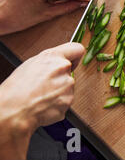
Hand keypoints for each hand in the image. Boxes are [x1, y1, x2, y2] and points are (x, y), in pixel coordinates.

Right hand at [0, 42, 84, 159]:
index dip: (75, 56)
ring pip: (67, 89)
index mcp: (54, 57)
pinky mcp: (68, 103)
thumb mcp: (31, 64)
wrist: (13, 110)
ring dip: (58, 93)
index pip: (77, 49)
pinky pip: (64, 102)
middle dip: (60, 79)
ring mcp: (68, 87)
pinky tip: (43, 104)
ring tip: (40, 96)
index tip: (73, 61)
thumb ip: (50, 61)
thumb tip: (58, 63)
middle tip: (43, 85)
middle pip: (69, 73)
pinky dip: (56, 105)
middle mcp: (64, 70)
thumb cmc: (16, 88)